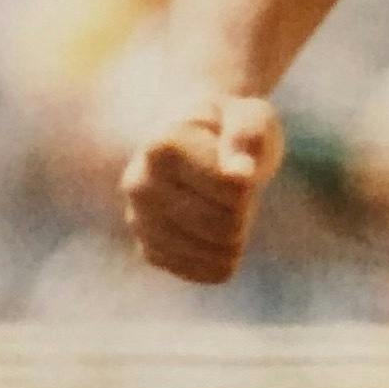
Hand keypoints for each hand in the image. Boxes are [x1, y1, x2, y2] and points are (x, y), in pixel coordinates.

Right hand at [121, 94, 284, 284]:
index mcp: (160, 147)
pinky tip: (213, 228)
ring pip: (221, 253)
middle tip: (230, 185)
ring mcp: (139, 222)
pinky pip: (212, 272)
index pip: (234, 189)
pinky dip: (227, 253)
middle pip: (227, 225)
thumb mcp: (250, 115)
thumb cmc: (229, 127)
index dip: (248, 176)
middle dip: (244, 207)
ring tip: (219, 201)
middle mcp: (138, 186)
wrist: (197, 143)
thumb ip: (249, 135)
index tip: (231, 156)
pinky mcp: (151, 253)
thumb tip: (240, 174)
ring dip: (238, 231)